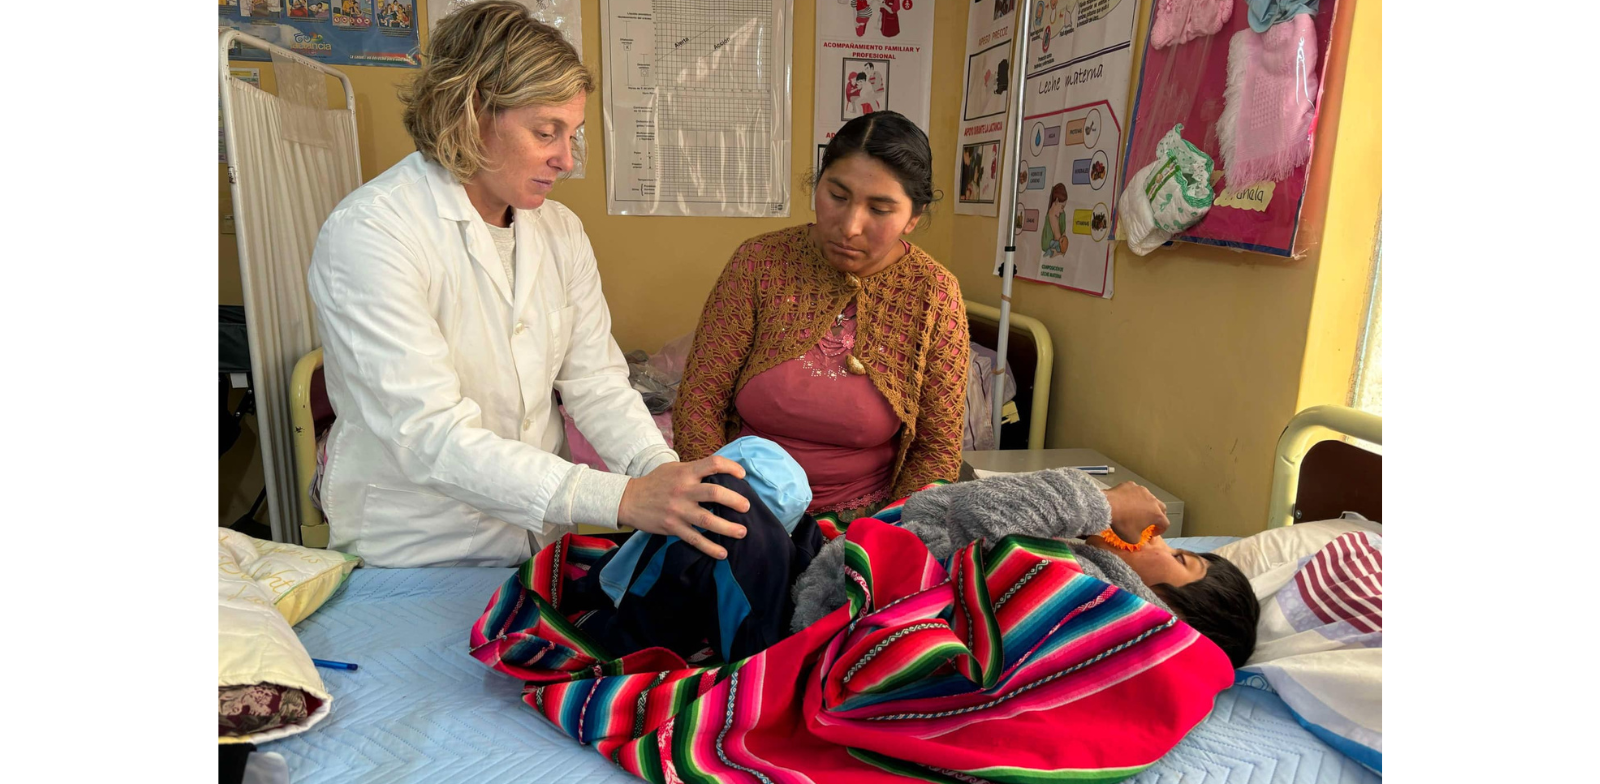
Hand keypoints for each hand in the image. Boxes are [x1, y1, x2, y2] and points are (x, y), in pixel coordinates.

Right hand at [617, 456, 751, 559]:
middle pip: (715, 493)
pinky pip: (695, 539)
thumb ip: (694, 470)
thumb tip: (720, 470)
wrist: (629, 500)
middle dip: (735, 501)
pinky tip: (722, 554)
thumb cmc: (655, 482)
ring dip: (728, 528)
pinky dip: (710, 548)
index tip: (742, 475)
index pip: (713, 464)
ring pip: (708, 520)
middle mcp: (683, 490)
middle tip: (747, 507)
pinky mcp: (673, 527)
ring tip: (742, 532)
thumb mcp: (673, 469)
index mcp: (686, 472)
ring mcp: (678, 510)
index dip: (731, 467)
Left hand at [1102, 481, 1167, 543]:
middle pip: (1161, 508)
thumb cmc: (1122, 523)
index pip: (1165, 524)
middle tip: (1150, 520)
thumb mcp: (1132, 539)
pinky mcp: (1131, 485)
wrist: (1108, 507)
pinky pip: (1135, 491)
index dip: (1160, 530)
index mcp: (1156, 514)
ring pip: (1149, 497)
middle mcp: (1152, 500)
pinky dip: (1133, 497)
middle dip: (1158, 515)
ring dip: (1146, 504)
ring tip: (1137, 510)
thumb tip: (1138, 536)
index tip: (1153, 533)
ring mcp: (1142, 490)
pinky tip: (1126, 501)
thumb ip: (1140, 538)